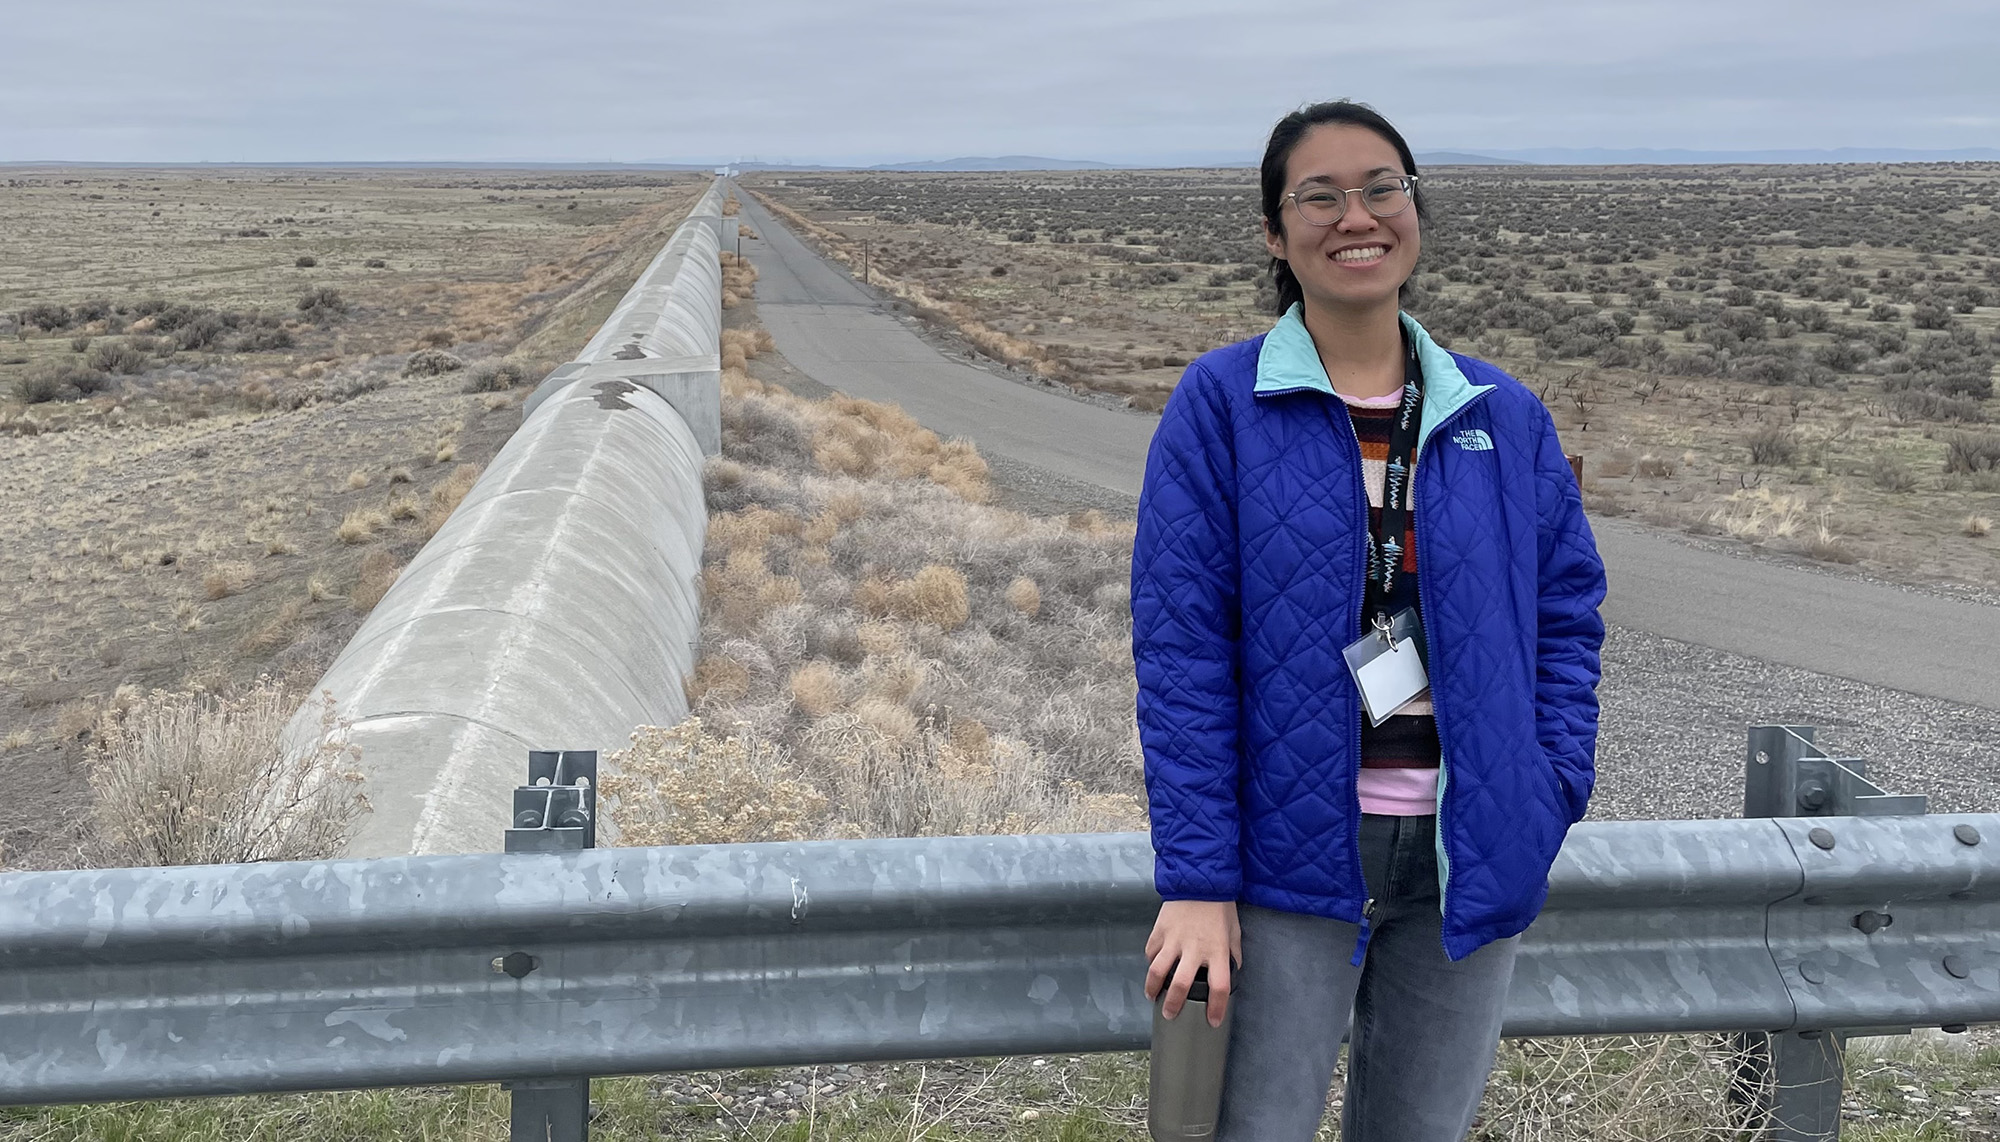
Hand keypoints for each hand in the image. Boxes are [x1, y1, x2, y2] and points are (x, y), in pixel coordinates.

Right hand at [1143, 900, 1240, 1026]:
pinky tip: (1153, 969)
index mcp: (1217, 950)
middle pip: (1181, 984)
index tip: (1212, 1020)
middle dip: (1173, 1004)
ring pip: (1157, 971)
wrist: (1199, 880)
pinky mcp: (1160, 930)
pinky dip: (1151, 962)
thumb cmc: (1220, 907)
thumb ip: (1233, 955)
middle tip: (1170, 1014)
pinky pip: (1151, 952)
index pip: (1218, 986)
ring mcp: (1174, 939)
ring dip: (1153, 987)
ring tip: (1153, 996)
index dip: (1216, 1007)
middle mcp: (1194, 948)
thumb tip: (1231, 972)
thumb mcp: (1234, 931)